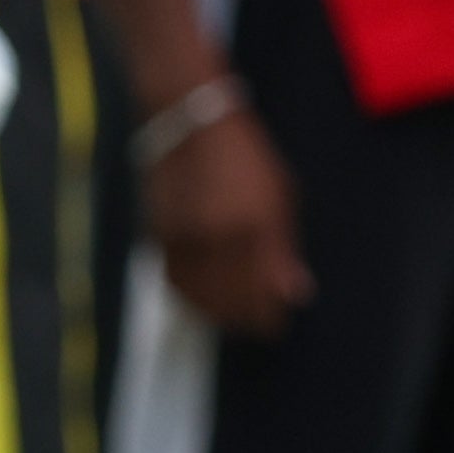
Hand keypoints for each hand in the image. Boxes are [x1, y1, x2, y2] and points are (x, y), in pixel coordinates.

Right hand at [146, 105, 309, 335]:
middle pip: (231, 298)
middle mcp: (219, 235)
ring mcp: (185, 236)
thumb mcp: (281, 195)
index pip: (263, 288)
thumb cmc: (245, 157)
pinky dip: (190, 297)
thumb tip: (296, 291)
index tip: (276, 326)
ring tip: (232, 320)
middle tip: (258, 328)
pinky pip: (174, 280)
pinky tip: (203, 301)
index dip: (269, 315)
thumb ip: (284, 247)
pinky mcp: (158, 235)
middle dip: (246, 319)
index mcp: (255, 224)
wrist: (188, 124)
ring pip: (199, 295)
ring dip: (217, 314)